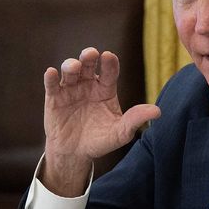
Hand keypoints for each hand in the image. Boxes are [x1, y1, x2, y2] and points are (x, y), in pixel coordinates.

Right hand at [40, 48, 159, 195]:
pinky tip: (51, 73)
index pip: (109, 71)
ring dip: (71, 65)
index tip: (109, 57)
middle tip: (90, 54)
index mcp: (106, 89)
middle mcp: (88, 85)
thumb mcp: (120, 133)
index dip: (109, 63)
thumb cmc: (100, 141)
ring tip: (73, 67)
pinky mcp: (54, 98)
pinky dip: (51, 77)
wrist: (74, 154)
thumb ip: (135, 120)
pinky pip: (52, 84)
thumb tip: (157, 111)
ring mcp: (70, 89)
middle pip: (89, 64)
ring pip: (70, 71)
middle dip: (88, 56)